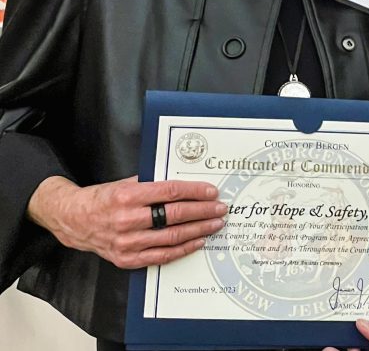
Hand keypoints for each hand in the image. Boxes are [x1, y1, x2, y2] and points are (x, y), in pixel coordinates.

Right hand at [26, 174, 226, 268]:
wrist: (74, 220)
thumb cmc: (103, 198)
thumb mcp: (125, 183)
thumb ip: (153, 184)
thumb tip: (185, 183)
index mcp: (127, 196)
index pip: (170, 192)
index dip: (195, 192)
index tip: (212, 192)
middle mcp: (127, 220)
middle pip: (175, 215)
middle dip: (202, 211)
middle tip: (220, 208)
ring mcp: (127, 242)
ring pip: (172, 237)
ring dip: (198, 230)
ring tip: (215, 224)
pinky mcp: (127, 259)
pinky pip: (162, 256)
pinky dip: (183, 249)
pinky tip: (198, 241)